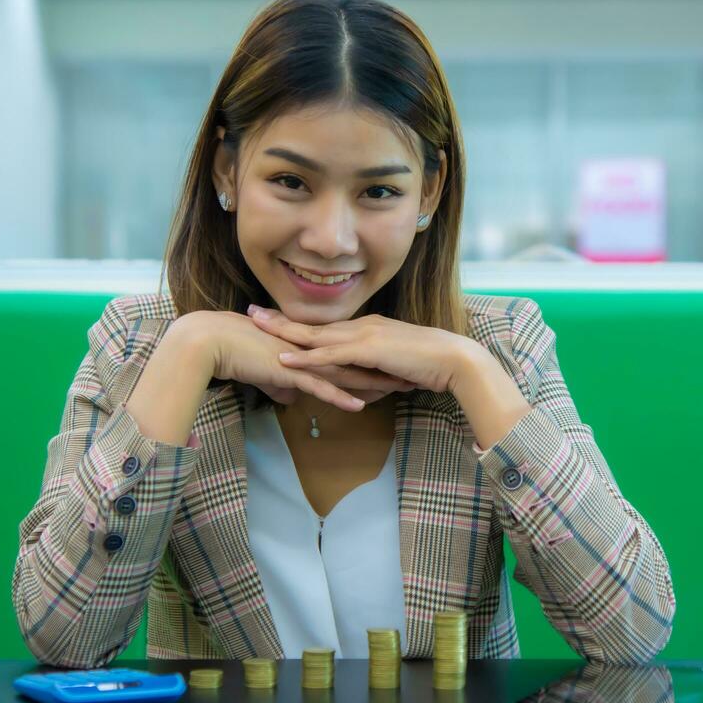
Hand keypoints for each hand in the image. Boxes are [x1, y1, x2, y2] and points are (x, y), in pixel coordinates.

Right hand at [201, 310, 416, 411]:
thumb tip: (290, 398)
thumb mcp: (264, 372)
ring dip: (373, 382)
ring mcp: (301, 360)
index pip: (348, 355)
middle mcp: (310, 350)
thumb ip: (281, 383)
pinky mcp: (288, 371)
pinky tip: (360, 405)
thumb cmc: (233, 353)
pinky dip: (339, 396)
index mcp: (308, 348)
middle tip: (414, 374)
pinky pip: (319, 386)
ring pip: (345, 372)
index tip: (398, 366)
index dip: (374, 361)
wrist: (210, 342)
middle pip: (356, 361)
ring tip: (401, 389)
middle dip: (386, 368)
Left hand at [247, 306, 474, 394]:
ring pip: (316, 335)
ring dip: (284, 332)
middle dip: (280, 319)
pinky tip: (285, 359)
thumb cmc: (428, 366)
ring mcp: (365, 335)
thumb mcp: (393, 370)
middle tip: (251, 312)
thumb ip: (373, 376)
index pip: (325, 326)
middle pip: (313, 324)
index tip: (273, 318)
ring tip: (256, 327)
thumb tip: (359, 391)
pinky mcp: (369, 350)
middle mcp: (362, 326)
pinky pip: (331, 355)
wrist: (452, 359)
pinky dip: (305, 357)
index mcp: (367, 329)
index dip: (298, 322)